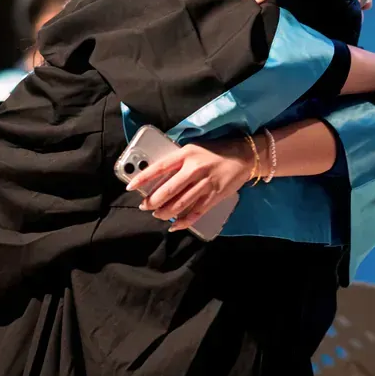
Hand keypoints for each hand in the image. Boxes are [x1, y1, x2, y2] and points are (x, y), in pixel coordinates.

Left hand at [126, 141, 250, 231]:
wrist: (244, 156)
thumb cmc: (216, 151)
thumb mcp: (194, 149)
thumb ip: (178, 161)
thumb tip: (159, 176)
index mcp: (187, 154)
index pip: (160, 167)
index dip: (143, 178)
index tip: (130, 187)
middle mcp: (195, 169)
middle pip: (168, 190)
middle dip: (153, 201)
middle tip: (145, 206)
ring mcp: (205, 184)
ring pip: (180, 204)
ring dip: (166, 213)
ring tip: (158, 215)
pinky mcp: (214, 196)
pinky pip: (196, 213)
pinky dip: (184, 222)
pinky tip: (175, 226)